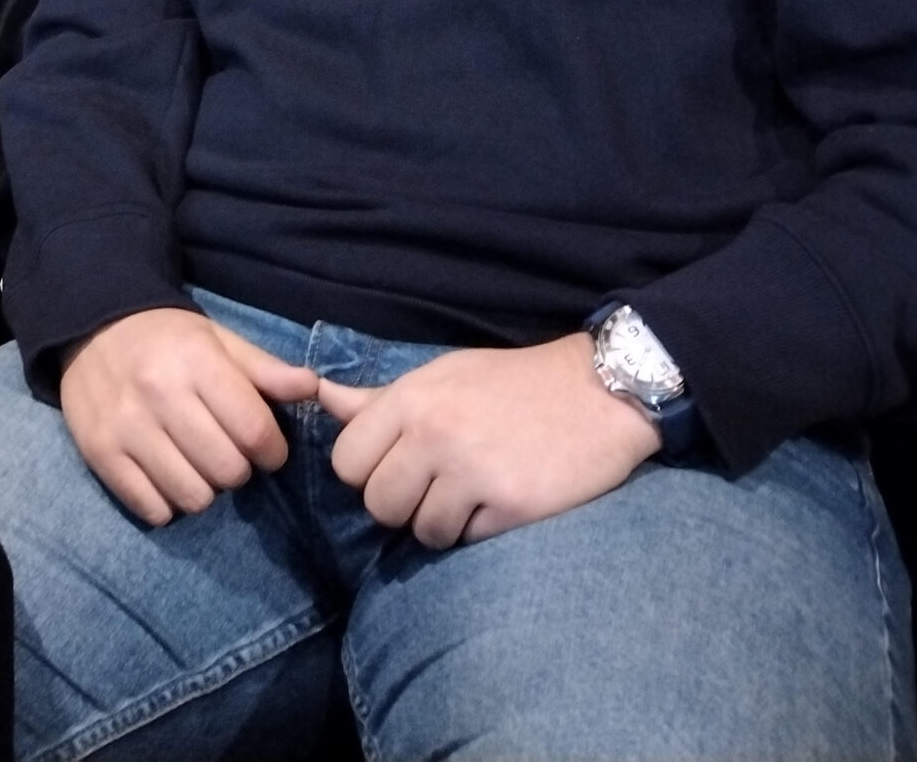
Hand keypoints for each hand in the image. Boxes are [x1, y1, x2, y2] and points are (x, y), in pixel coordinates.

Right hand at [60, 308, 318, 526]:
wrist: (92, 324)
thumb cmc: (168, 338)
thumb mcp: (218, 339)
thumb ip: (264, 368)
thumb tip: (313, 387)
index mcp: (196, 362)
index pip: (254, 431)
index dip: (273, 451)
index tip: (268, 449)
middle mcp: (159, 395)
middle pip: (226, 470)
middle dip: (238, 469)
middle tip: (227, 453)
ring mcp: (126, 427)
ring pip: (192, 497)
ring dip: (204, 489)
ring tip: (196, 464)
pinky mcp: (100, 454)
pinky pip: (152, 509)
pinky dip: (167, 501)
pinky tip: (167, 475)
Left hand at [321, 334, 659, 549]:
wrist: (598, 392)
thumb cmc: (511, 383)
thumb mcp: (441, 375)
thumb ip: (379, 399)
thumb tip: (318, 396)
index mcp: (412, 398)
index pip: (346, 461)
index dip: (366, 472)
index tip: (395, 466)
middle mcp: (434, 433)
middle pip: (377, 504)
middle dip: (400, 504)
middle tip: (434, 485)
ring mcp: (472, 471)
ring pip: (420, 531)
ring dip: (441, 522)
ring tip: (469, 493)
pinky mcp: (510, 505)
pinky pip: (466, 540)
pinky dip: (478, 529)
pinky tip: (500, 499)